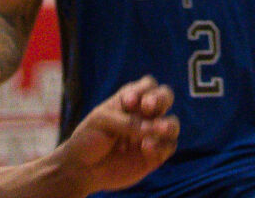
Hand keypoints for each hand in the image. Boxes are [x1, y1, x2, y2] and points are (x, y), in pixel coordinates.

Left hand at [51, 76, 178, 192]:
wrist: (82, 168)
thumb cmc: (89, 137)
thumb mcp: (102, 121)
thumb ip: (128, 122)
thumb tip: (152, 129)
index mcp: (131, 100)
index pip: (148, 85)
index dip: (144, 90)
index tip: (128, 103)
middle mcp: (144, 114)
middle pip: (166, 97)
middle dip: (161, 99)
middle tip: (149, 107)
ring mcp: (151, 134)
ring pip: (172, 123)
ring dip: (167, 125)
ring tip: (158, 130)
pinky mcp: (155, 155)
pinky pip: (169, 146)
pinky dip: (161, 146)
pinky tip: (146, 148)